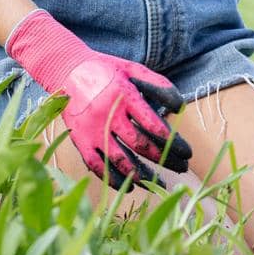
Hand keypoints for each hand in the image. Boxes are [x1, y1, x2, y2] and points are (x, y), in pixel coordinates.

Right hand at [6, 9, 192, 189]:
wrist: (66, 70)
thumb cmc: (106, 69)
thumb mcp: (132, 68)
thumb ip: (158, 84)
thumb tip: (180, 107)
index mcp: (124, 95)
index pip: (153, 124)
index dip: (173, 141)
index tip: (187, 152)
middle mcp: (108, 115)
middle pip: (140, 144)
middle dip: (164, 159)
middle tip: (181, 168)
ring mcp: (92, 130)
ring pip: (119, 159)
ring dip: (142, 174)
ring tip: (159, 183)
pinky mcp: (80, 141)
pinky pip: (97, 165)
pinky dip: (113, 178)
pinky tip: (129, 186)